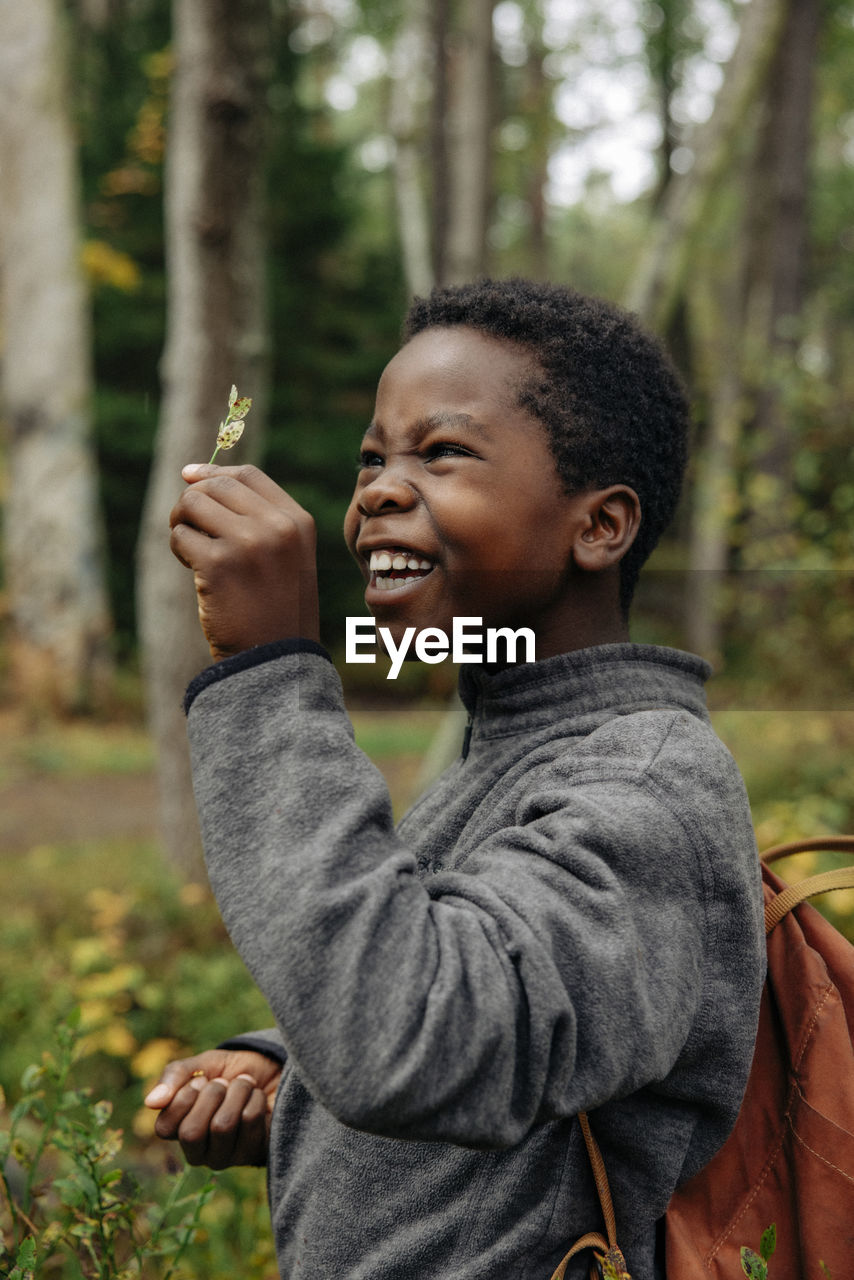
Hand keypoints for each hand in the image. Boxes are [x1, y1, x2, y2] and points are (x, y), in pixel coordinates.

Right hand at [144, 1048, 282, 1167]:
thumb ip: (175, 1077)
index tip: (201, 1079)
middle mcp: (198, 1152)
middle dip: (211, 1095)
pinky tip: (258, 1097)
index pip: (164, 1128)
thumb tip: (151, 1102)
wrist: (272, 1070)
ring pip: (222, 1126)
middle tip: (223, 1082)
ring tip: (244, 1084)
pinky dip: (255, 1098)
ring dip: (237, 1092)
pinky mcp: (252, 1154)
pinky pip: (249, 1122)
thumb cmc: (231, 1071)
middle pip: (192, 1133)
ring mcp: (225, 1157)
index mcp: (178, 1131)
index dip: (184, 1097)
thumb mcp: (202, 1065)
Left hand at [169, 464, 319, 659]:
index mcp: (298, 522)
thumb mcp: (285, 557)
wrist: (275, 660)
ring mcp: (248, 543)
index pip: (248, 475)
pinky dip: (180, 551)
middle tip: (189, 530)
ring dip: (182, 524)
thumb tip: (191, 475)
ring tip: (193, 552)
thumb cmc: (275, 610)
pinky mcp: (219, 563)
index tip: (189, 476)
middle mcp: (277, 527)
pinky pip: (180, 536)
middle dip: (193, 502)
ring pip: (193, 504)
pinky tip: (196, 574)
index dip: (214, 472)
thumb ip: (255, 518)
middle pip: (216, 485)